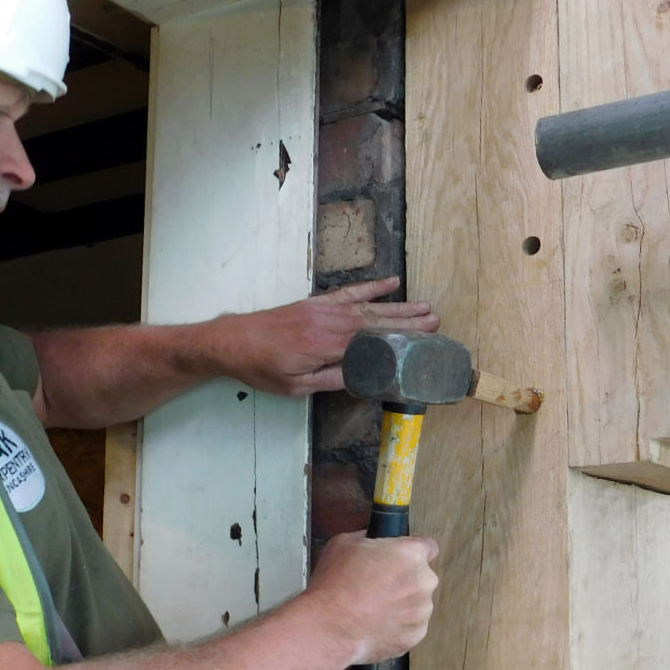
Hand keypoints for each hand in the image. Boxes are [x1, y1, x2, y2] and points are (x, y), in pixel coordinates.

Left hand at [209, 277, 439, 395]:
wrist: (232, 341)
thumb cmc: (261, 368)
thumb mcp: (296, 386)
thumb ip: (331, 380)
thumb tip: (366, 378)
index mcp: (326, 345)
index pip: (372, 343)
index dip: (401, 341)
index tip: (426, 340)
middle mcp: (329, 322)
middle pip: (377, 322)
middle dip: (408, 321)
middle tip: (437, 320)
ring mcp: (324, 309)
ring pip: (368, 307)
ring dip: (398, 306)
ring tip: (425, 306)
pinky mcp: (317, 302)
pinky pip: (350, 293)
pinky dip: (372, 288)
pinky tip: (391, 284)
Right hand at [306, 530, 439, 664]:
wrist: (330, 626)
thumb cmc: (336, 585)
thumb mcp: (345, 543)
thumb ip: (368, 539)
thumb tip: (369, 541)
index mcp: (411, 554)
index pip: (428, 547)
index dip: (412, 552)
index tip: (402, 559)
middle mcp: (424, 581)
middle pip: (421, 577)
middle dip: (403, 580)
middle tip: (377, 585)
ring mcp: (421, 611)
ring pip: (416, 603)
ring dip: (401, 604)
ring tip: (372, 608)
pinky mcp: (414, 635)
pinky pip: (410, 627)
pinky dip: (396, 627)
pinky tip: (374, 624)